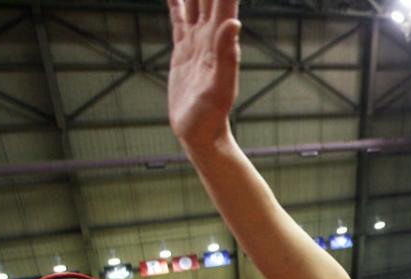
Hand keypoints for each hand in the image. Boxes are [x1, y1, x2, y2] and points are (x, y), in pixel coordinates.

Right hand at [167, 0, 240, 147]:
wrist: (200, 133)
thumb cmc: (212, 116)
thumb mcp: (220, 88)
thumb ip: (227, 56)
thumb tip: (234, 24)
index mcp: (220, 38)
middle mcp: (210, 34)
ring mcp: (197, 40)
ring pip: (193, 0)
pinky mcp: (184, 49)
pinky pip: (179, 15)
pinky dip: (177, 0)